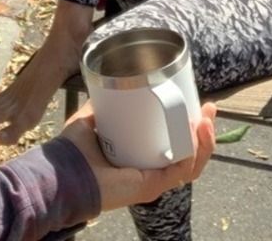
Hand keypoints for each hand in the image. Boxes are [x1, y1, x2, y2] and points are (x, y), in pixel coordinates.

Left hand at [58, 102, 218, 210]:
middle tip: (209, 108)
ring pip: (192, 163)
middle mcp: (151, 171)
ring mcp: (153, 181)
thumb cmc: (72, 151)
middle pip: (190, 154)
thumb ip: (101, 104)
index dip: (191, 127)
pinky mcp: (151, 186)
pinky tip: (196, 135)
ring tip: (205, 119)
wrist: (62, 170)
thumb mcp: (91, 120)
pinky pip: (181, 171)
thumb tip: (108, 84)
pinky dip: (193, 153)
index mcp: (142, 158)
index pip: (176, 145)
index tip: (199, 104)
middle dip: (205, 131)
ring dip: (205, 141)